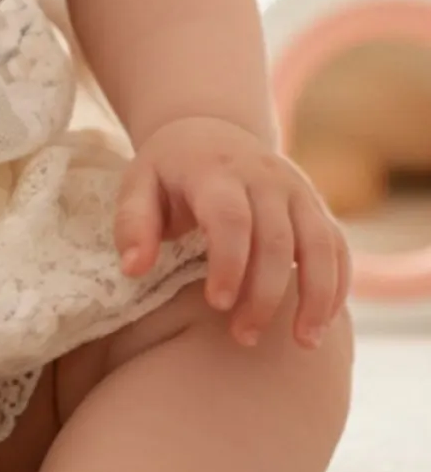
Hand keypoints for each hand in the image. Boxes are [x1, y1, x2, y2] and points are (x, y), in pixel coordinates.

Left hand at [114, 115, 351, 348]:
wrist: (210, 128)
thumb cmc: (169, 170)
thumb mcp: (138, 184)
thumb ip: (133, 224)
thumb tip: (134, 269)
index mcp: (216, 171)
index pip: (231, 218)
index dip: (229, 263)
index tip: (218, 305)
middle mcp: (265, 177)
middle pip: (277, 239)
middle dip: (265, 293)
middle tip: (245, 337)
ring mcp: (297, 190)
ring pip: (322, 244)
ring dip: (317, 296)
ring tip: (304, 343)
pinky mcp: (317, 206)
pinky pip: (339, 247)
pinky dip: (338, 285)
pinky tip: (323, 323)